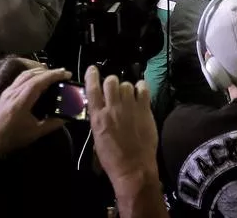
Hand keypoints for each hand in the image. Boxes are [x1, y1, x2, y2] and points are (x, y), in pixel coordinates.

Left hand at [0, 67, 71, 157]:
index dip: (53, 76)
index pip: (38, 82)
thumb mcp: (34, 133)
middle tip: (63, 73)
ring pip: (25, 74)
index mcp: (21, 101)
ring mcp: (9, 90)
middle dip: (49, 72)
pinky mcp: (6, 92)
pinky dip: (32, 74)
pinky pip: (20, 77)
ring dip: (40, 71)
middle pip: (33, 75)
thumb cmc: (11, 138)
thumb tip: (67, 117)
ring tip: (53, 73)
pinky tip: (38, 77)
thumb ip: (51, 124)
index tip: (66, 74)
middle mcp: (14, 92)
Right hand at [85, 66, 158, 188]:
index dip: (91, 76)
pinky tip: (140, 93)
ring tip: (128, 97)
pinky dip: (141, 88)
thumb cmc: (112, 159)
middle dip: (111, 83)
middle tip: (114, 91)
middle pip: (111, 81)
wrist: (133, 168)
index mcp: (98, 117)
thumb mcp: (97, 138)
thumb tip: (101, 108)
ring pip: (126, 84)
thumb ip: (99, 119)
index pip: (92, 88)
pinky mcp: (144, 109)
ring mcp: (130, 107)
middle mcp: (112, 108)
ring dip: (126, 88)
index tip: (92, 69)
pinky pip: (143, 88)